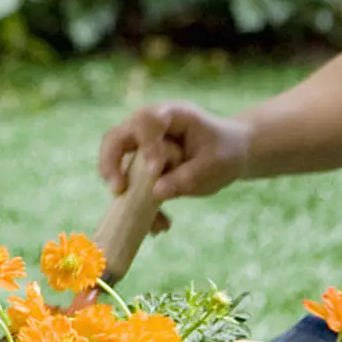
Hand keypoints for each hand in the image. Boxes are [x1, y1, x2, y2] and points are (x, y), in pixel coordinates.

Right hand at [98, 101, 250, 234]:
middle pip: (116, 137)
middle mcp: (149, 126)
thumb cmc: (225, 152)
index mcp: (171, 115)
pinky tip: (162, 225)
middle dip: (111, 163)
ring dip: (124, 190)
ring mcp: (141, 144)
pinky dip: (140, 205)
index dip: (146, 145)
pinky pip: (129, 183)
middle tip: (118, 190)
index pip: (147, 122)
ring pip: (115, 161)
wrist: (229, 154)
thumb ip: (187, 177)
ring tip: (151, 220)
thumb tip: (155, 193)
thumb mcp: (215, 166)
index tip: (154, 171)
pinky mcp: (140, 164)